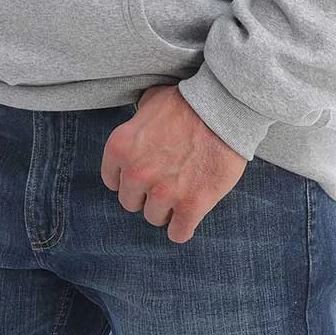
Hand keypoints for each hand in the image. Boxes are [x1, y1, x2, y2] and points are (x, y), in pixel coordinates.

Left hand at [100, 83, 248, 243]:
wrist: (223, 107)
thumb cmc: (187, 101)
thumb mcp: (150, 101)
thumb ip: (136, 120)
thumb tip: (137, 127)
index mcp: (120, 147)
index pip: (112, 180)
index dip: (130, 177)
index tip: (145, 172)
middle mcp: (136, 173)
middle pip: (131, 203)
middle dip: (147, 193)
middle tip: (167, 179)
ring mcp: (163, 191)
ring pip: (154, 218)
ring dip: (167, 208)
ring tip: (183, 188)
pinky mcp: (191, 205)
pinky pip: (178, 233)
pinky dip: (184, 226)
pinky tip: (191, 211)